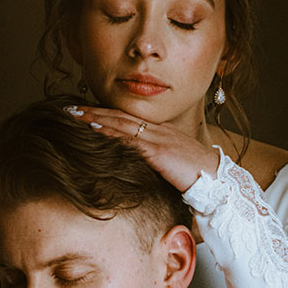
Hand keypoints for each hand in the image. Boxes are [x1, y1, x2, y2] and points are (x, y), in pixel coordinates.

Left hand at [63, 105, 218, 192]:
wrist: (218, 180)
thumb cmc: (198, 176)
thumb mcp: (173, 164)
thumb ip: (156, 161)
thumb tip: (139, 167)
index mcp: (161, 132)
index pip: (128, 119)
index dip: (105, 114)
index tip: (85, 112)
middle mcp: (158, 130)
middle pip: (119, 116)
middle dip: (93, 111)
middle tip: (69, 108)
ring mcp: (158, 139)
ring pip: (120, 124)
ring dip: (95, 118)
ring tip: (74, 115)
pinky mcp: (158, 151)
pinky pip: (129, 139)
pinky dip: (110, 133)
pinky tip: (94, 129)